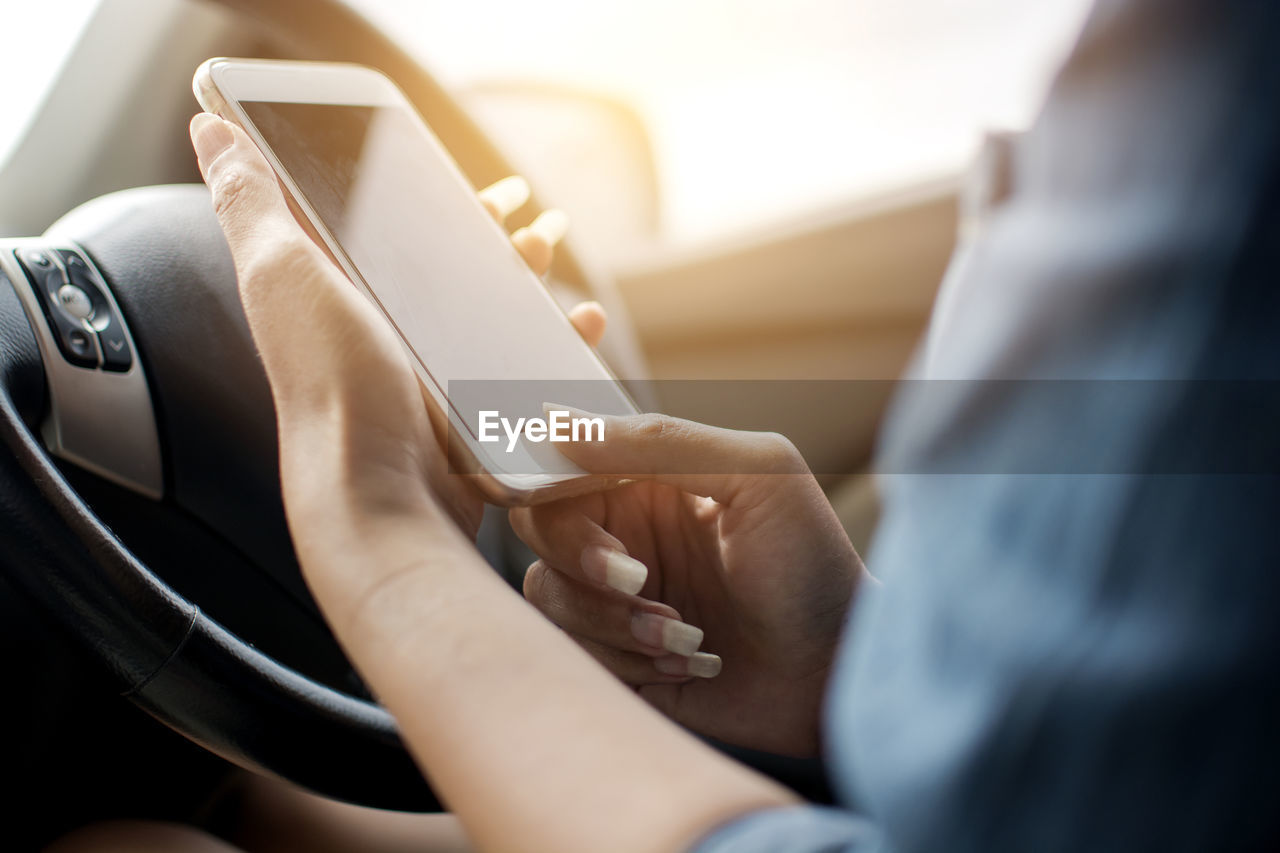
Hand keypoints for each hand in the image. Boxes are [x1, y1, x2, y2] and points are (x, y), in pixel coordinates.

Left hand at [187, 113, 604, 534]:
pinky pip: (521, 363)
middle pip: (448, 268)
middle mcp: (382, 334)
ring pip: (490, 311)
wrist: (380, 494)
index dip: (427, 195)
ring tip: (550, 253)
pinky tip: (578, 323)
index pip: (385, 227)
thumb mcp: (281, 274)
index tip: (469, 179)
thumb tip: (211, 129)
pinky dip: (557, 338)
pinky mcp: (470, 411)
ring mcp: (430, 375)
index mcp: (338, 293)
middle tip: (526, 218)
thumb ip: (250, 201)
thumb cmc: (330, 387)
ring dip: (526, 275)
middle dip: (492, 234)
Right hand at [511, 415, 865, 756]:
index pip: (565, 458)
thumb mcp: (759, 475)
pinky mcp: (615, 659)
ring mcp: (616, 598)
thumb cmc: (812, 566)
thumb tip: (559, 421)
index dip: (549, 478)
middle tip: (641, 580)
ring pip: (550, 595)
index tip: (568, 502)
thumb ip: (662, 440)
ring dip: (616, 621)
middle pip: (539, 526)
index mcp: (649, 479)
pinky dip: (629, 662)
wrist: (837, 674)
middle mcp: (624, 532)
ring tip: (688, 636)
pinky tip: (690, 664)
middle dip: (583, 559)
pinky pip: (573, 653)